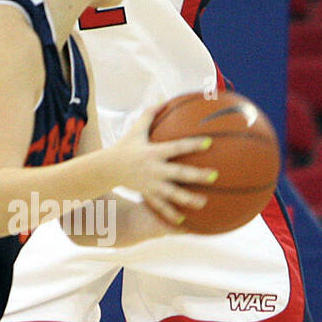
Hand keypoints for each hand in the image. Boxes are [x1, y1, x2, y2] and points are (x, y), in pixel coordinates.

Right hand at [107, 108, 214, 227]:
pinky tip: (183, 222)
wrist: (107, 167)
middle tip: (214, 176)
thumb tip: (163, 98)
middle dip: (197, 175)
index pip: (176, 147)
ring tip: (203, 203)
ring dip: (188, 199)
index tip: (209, 143)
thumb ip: (150, 113)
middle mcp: (154, 169)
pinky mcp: (147, 194)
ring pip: (172, 194)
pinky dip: (170, 214)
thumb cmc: (125, 145)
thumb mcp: (136, 129)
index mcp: (154, 152)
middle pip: (179, 173)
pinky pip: (160, 206)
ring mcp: (151, 184)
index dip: (192, 144)